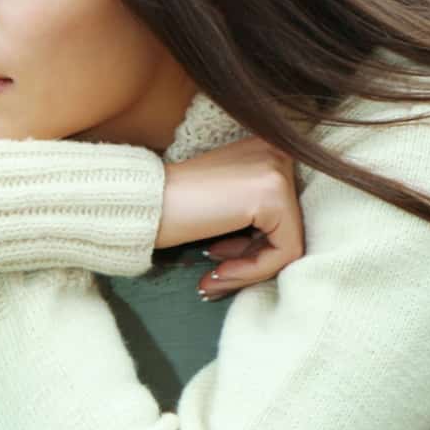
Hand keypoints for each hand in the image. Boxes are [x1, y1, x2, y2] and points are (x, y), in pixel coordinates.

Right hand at [156, 134, 304, 299]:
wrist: (141, 203)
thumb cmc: (171, 205)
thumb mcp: (224, 200)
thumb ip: (254, 212)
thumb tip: (278, 248)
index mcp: (265, 149)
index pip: (282, 212)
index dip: (252, 245)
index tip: (219, 260)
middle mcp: (277, 152)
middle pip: (288, 227)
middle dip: (251, 258)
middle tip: (215, 275)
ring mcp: (277, 171)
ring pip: (289, 243)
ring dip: (249, 271)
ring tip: (212, 280)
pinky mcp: (274, 195)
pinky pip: (283, 251)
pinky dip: (252, 271)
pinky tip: (216, 273)